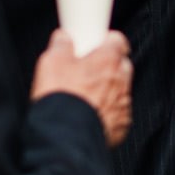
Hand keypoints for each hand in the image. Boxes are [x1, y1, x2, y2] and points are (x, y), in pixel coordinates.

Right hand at [31, 28, 134, 145]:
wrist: (65, 136)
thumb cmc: (61, 98)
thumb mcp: (51, 63)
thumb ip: (61, 45)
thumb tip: (63, 38)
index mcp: (107, 61)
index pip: (117, 40)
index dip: (106, 41)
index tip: (97, 43)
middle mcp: (120, 81)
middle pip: (121, 65)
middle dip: (108, 65)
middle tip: (87, 70)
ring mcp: (123, 104)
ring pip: (120, 90)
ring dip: (107, 90)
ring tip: (84, 96)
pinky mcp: (121, 125)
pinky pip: (118, 113)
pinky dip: (107, 112)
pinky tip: (89, 114)